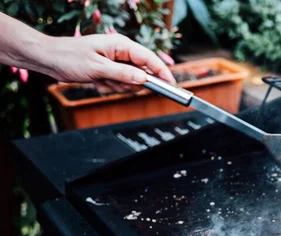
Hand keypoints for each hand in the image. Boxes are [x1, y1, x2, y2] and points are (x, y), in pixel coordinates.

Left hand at [43, 34, 174, 92]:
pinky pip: (119, 85)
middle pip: (141, 73)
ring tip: (100, 80)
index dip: (162, 72)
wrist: (50, 60)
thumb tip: (144, 78)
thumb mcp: (98, 67)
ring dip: (116, 86)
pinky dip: (109, 87)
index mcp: (121, 45)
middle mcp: (121, 53)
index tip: (171, 84)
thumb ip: (123, 73)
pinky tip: (97, 82)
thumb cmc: (70, 57)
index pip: (149, 59)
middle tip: (113, 82)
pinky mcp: (110, 72)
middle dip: (128, 83)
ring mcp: (116, 63)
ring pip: (130, 82)